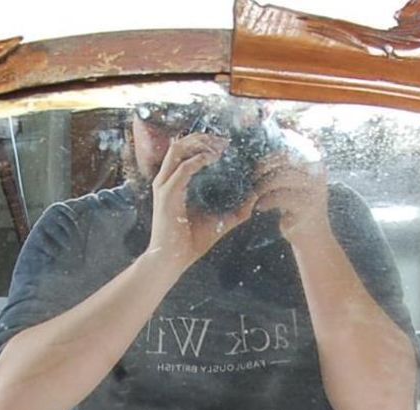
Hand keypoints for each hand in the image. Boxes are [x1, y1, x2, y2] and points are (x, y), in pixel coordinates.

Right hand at [146, 133, 255, 271]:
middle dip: (202, 138)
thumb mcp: (220, 222)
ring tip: (218, 148)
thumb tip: (255, 200)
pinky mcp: (167, 194)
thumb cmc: (190, 242)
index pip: (185, 151)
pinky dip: (198, 160)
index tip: (225, 144)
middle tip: (224, 142)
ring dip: (199, 144)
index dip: (204, 142)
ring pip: (178, 150)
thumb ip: (237, 212)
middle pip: (180, 145)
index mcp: (175, 183)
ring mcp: (164, 186)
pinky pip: (183, 169)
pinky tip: (213, 159)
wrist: (173, 260)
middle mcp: (166, 180)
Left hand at [253, 149, 331, 247]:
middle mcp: (318, 170)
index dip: (270, 153)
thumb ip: (280, 165)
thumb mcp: (291, 181)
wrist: (314, 238)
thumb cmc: (297, 207)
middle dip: (264, 167)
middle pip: (285, 157)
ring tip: (255, 195)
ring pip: (281, 176)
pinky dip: (266, 201)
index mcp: (315, 160)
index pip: (291, 144)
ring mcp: (315, 188)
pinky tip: (260, 207)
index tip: (258, 166)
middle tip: (253, 180)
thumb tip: (256, 147)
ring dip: (262, 186)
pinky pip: (280, 197)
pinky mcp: (308, 206)